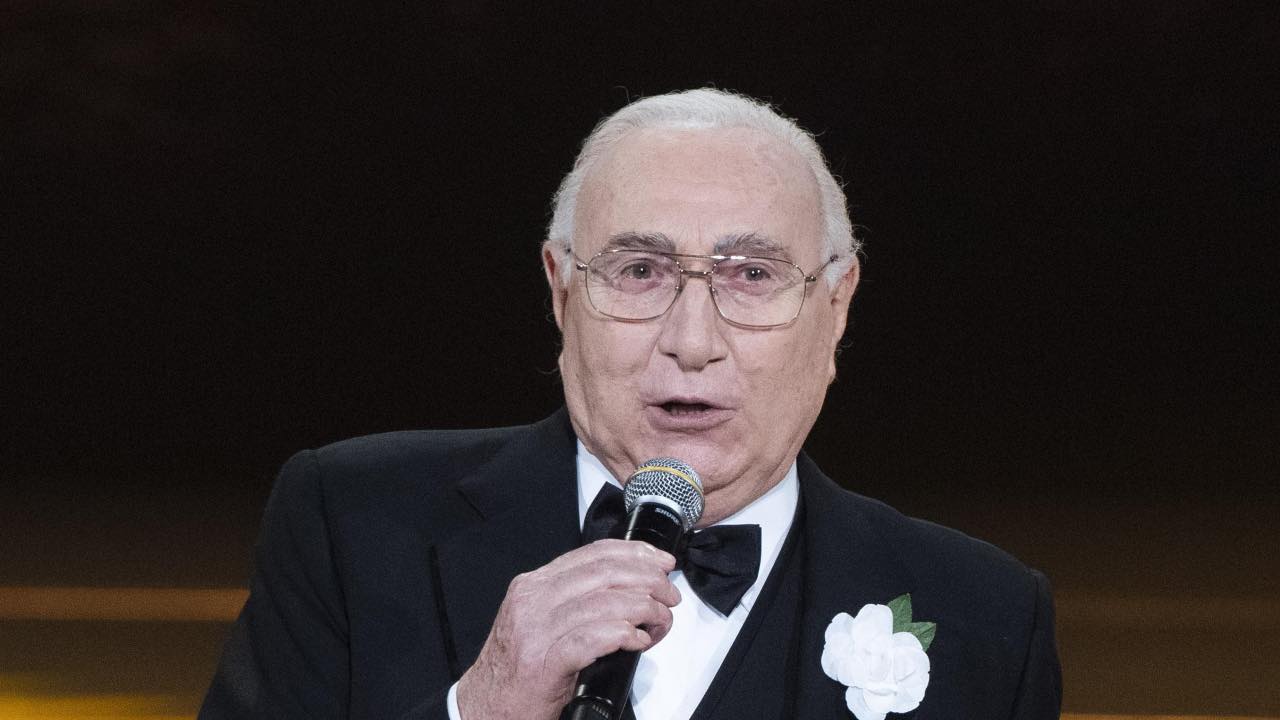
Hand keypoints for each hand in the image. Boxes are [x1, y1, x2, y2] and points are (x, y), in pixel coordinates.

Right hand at [456, 539, 679, 719]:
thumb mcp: (541, 621)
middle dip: (648, 579)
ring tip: (660, 621)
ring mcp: (537, 631)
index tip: (660, 561)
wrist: (485, 708)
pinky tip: (639, 641)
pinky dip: (625, 635)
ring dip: (644, 609)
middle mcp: (533, 601)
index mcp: (534, 585)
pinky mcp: (546, 663)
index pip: (593, 554)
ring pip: (605, 602)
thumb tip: (629, 589)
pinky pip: (595, 638)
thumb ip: (575, 600)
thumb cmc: (517, 669)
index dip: (635, 553)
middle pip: (604, 573)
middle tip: (670, 594)